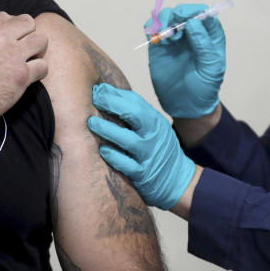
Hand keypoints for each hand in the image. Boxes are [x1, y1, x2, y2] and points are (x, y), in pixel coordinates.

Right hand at [0, 12, 47, 131]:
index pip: (7, 16)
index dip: (9, 28)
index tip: (6, 40)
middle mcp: (1, 35)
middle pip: (28, 22)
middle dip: (26, 34)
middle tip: (21, 48)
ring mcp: (14, 54)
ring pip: (41, 40)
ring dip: (37, 49)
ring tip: (30, 59)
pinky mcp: (22, 75)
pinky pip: (43, 66)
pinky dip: (39, 72)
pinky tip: (30, 77)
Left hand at [87, 83, 195, 209]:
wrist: (178, 180)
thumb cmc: (158, 149)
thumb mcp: (153, 128)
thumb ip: (135, 115)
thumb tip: (107, 94)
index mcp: (154, 122)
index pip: (136, 102)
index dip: (115, 94)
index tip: (98, 89)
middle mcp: (153, 136)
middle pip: (135, 115)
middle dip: (112, 104)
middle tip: (94, 99)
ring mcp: (148, 155)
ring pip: (129, 141)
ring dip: (108, 130)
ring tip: (91, 123)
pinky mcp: (143, 175)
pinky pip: (127, 165)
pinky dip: (115, 157)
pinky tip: (102, 150)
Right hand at [147, 4, 224, 117]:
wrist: (186, 106)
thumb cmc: (204, 88)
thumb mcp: (211, 68)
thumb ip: (204, 45)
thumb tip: (193, 23)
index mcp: (210, 35)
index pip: (203, 13)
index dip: (194, 11)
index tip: (186, 19)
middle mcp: (192, 33)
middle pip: (183, 11)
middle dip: (176, 15)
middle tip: (172, 28)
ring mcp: (175, 38)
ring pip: (167, 16)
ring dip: (163, 21)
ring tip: (165, 38)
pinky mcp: (159, 45)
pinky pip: (153, 28)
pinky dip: (151, 27)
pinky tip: (155, 38)